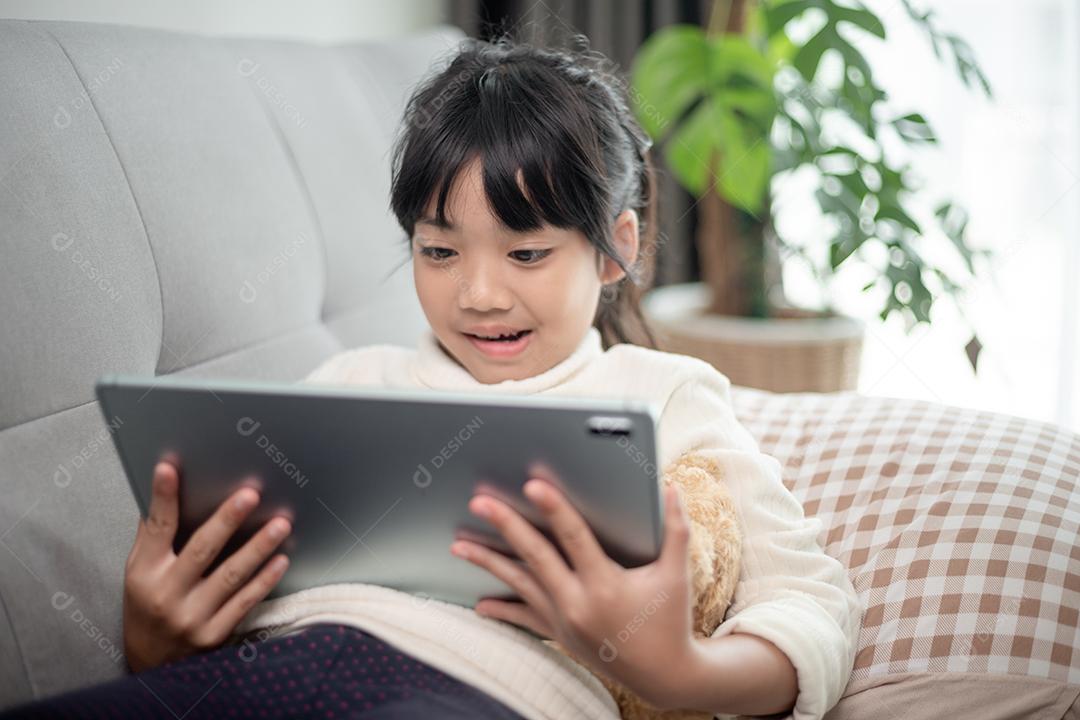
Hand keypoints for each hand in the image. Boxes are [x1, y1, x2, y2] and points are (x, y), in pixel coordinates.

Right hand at [123, 461, 291, 672]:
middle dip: (227, 519)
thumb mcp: (139, 572)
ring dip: (258, 547)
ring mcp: (192, 617)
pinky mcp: (214, 635)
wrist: (149, 663)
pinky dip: (264, 580)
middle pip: (201, 550)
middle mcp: (167, 594)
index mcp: (145, 573)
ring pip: (231, 576)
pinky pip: (244, 602)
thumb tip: (166, 490)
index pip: (156, 528)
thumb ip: (153, 536)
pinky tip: (281, 560)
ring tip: (280, 524)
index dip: (163, 498)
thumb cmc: (147, 606)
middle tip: (251, 493)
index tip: (170, 468)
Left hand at [450, 479, 696, 709]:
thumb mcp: (676, 574)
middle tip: (480, 503)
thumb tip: (672, 488)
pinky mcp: (559, 634)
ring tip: (459, 545)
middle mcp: (578, 603)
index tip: (532, 485)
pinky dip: (501, 609)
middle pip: (535, 556)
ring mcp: (564, 621)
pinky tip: (479, 603)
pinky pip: (524, 618)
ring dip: (489, 563)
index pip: (574, 537)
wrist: (663, 675)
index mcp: (606, 584)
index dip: (554, 509)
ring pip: (520, 585)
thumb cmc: (670, 620)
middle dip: (505, 526)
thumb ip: (675, 529)